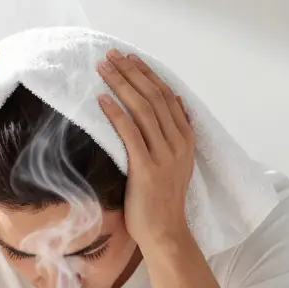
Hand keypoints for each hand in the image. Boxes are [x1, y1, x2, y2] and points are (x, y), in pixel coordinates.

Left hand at [96, 48, 195, 252]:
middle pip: (153, 97)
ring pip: (142, 109)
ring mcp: (164, 155)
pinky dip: (116, 114)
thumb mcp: (177, 161)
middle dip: (130, 72)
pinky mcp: (147, 169)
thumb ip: (176, 131)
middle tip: (110, 56)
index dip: (146, 73)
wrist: (165, 232)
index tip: (128, 57)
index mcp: (185, 138)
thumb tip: (175, 101)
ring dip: (121, 85)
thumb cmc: (163, 198)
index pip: (165, 95)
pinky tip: (102, 100)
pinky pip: (130, 134)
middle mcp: (177, 143)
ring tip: (103, 69)